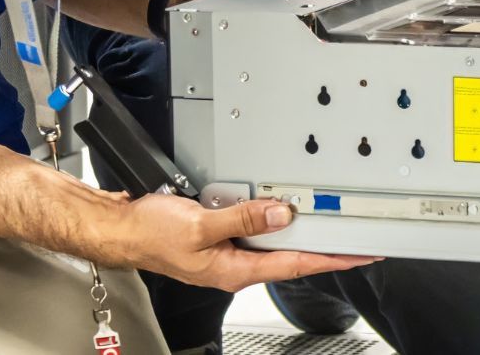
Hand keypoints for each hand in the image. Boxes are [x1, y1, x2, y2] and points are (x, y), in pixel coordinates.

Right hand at [113, 193, 377, 290]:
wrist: (121, 228)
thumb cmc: (151, 234)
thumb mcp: (201, 224)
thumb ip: (244, 219)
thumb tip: (281, 214)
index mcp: (236, 270)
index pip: (296, 265)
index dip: (332, 260)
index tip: (359, 255)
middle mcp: (235, 265)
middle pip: (289, 255)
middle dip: (323, 248)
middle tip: (355, 239)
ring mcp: (226, 252)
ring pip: (271, 241)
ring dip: (297, 232)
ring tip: (328, 224)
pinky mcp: (217, 237)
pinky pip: (252, 229)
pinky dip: (269, 219)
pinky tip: (278, 210)